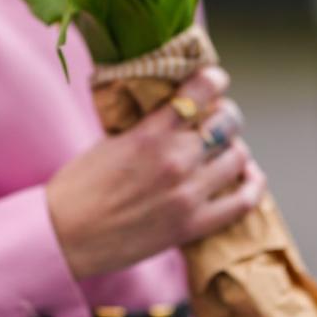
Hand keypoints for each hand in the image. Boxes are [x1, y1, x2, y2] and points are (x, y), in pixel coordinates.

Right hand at [46, 66, 266, 278]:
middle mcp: (174, 160)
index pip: (199, 91)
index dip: (214, 80)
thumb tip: (172, 113)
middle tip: (218, 120)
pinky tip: (249, 177)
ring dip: (235, 149)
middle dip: (226, 116)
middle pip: (227, 122)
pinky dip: (252, 185)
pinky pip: (242, 202)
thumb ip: (146, 127)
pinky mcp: (193, 225)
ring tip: (226, 150)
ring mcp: (187, 194)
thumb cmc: (78, 188)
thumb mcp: (109, 142)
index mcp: (149, 134)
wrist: (64, 236)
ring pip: (238, 157)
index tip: (215, 80)